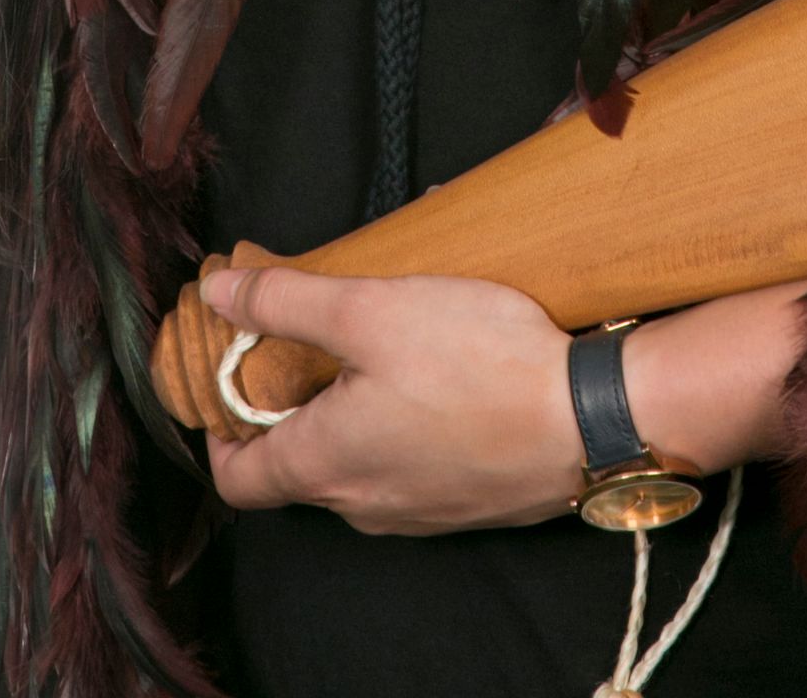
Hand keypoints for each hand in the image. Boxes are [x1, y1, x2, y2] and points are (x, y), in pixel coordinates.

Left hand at [199, 264, 587, 534]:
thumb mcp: (370, 309)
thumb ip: (287, 300)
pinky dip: (400, 430)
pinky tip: (435, 379)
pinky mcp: (461, 504)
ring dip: (350, 416)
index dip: (220, 428)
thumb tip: (218, 293)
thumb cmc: (478, 364)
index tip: (233, 375)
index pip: (235, 477)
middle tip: (311, 342)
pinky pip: (407, 470)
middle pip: (296, 468)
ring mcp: (415, 512)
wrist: (588, 419)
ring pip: (355, 467)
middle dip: (292, 406)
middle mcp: (361, 504)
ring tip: (379, 349)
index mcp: (324, 465)